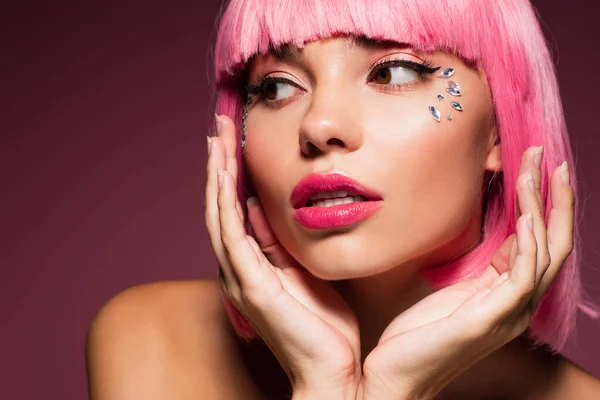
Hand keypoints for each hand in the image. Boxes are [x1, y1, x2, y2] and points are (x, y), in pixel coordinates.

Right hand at [205, 114, 361, 397]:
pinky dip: (222, 201)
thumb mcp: (316, 275)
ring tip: (215, 138)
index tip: (239, 142)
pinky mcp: (251, 284)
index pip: (241, 212)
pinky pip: (231, 234)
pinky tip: (221, 172)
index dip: (237, 177)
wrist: (338, 375)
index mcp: (260, 267)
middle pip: (223, 207)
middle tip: (220, 127)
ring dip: (216, 175)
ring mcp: (242, 277)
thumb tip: (293, 214)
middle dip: (221, 166)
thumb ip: (297, 247)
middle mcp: (243, 270)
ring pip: (220, 215)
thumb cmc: (332, 331)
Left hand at [358, 146, 573, 399]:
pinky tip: (524, 210)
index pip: (536, 243)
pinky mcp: (493, 318)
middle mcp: (516, 304)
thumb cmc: (412, 336)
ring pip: (546, 250)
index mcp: (503, 295)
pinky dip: (530, 237)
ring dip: (543, 206)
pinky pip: (526, 271)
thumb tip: (485, 234)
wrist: (392, 378)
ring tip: (535, 168)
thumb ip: (469, 266)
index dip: (539, 205)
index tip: (530, 166)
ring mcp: (509, 312)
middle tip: (546, 156)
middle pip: (553, 242)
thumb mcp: (444, 291)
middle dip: (553, 198)